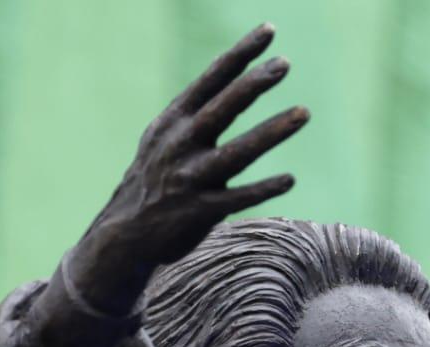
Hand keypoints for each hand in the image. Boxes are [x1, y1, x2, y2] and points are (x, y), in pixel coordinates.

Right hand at [67, 23, 306, 316]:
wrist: (126, 232)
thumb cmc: (154, 179)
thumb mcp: (164, 138)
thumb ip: (195, 114)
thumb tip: (230, 85)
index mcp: (173, 121)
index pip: (211, 79)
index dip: (240, 54)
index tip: (268, 31)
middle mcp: (180, 144)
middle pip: (223, 107)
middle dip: (254, 84)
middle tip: (284, 64)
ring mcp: (190, 177)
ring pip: (237, 152)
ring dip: (272, 132)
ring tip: (304, 113)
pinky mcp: (200, 211)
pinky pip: (238, 197)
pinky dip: (263, 188)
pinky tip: (289, 180)